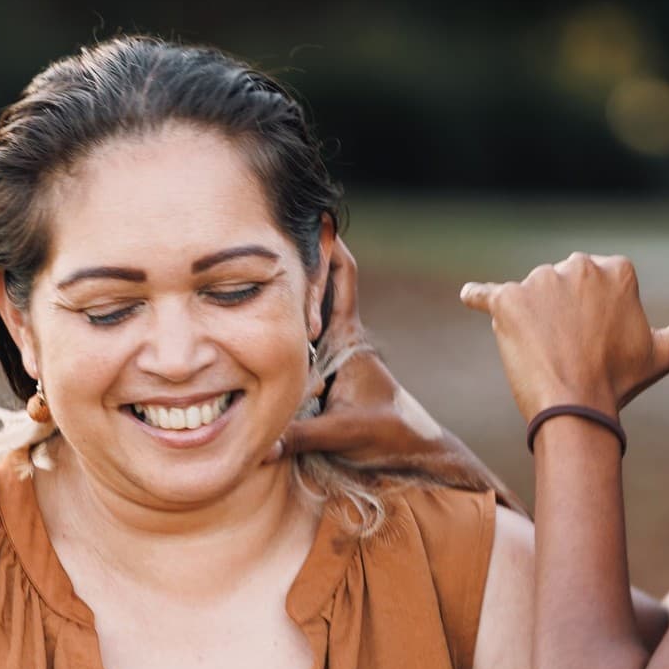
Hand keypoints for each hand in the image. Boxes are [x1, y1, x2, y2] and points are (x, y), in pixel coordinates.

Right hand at [268, 239, 527, 511]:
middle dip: (296, 261)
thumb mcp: (346, 433)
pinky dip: (283, 326)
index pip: (343, 278)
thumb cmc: (391, 436)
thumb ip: (303, 435)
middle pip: (317, 287)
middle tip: (270, 233)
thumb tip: (260, 445)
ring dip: (285, 292)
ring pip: (304, 314)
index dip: (330, 245)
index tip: (315, 215)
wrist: (414, 453)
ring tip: (258, 264)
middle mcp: (340, 340)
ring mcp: (331, 357)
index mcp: (350, 338)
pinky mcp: (324, 378)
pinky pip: (299, 343)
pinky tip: (255, 316)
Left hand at [459, 252, 668, 420]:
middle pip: (561, 286)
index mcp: (616, 268)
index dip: (593, 318)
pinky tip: (468, 296)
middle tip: (570, 353)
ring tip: (544, 356)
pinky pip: (485, 293)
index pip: (595, 285)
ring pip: (530, 297)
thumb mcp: (668, 351)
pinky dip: (477, 296)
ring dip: (532, 320)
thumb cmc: (623, 382)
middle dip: (561, 314)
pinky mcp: (505, 298)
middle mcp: (578, 264)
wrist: (577, 408)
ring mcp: (539, 280)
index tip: (596, 344)